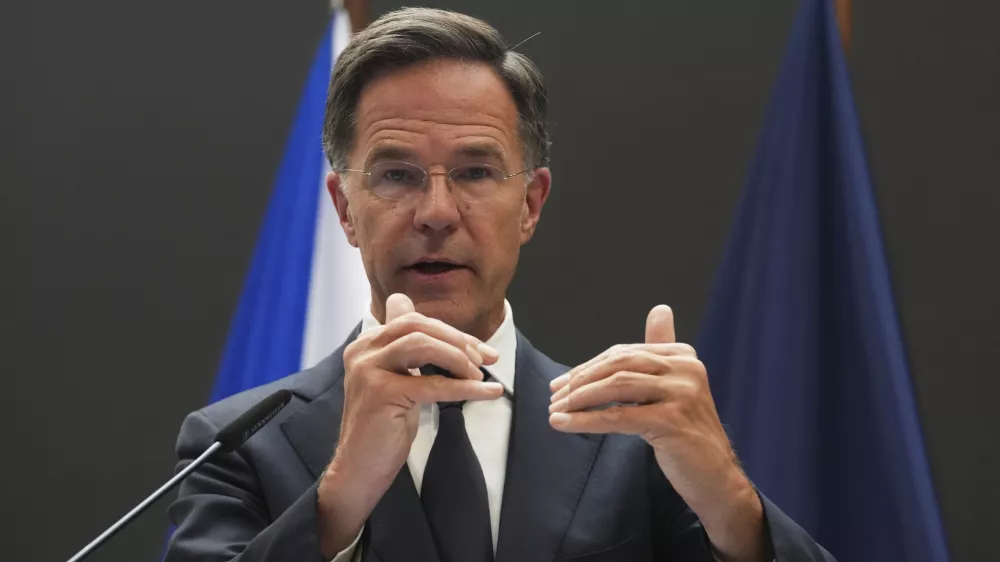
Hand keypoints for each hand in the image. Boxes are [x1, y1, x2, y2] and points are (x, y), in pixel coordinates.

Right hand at [317, 293, 502, 556]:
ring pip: (424, 345)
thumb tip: (444, 332)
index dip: (449, 330)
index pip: (412, 319)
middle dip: (458, 339)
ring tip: (480, 375)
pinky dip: (466, 387)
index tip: (478, 348)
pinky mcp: (381, 392)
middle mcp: (363, 350)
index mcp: (366, 344)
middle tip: (487, 358)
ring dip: (459, 357)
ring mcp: (369, 369)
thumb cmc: (383, 428)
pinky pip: (433, 383)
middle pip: (418, 325)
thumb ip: (411, 355)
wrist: (358, 470)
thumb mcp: (398, 381)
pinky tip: (489, 392)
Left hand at [548, 305, 768, 561]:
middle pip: (618, 364)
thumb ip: (663, 352)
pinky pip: (618, 417)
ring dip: (578, 398)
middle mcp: (686, 369)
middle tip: (554, 395)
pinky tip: (563, 423)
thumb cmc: (689, 434)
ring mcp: (681, 393)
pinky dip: (586, 420)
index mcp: (684, 356)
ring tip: (555, 410)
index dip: (589, 367)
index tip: (562, 383)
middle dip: (580, 380)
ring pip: (616, 386)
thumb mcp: (676, 387)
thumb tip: (660, 309)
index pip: (624, 353)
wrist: (716, 477)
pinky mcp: (671, 420)